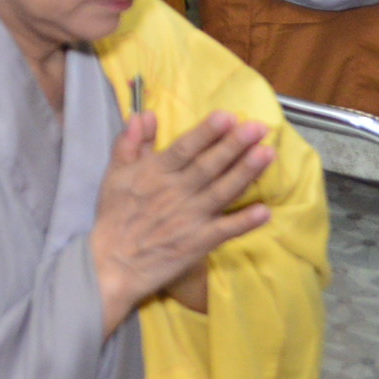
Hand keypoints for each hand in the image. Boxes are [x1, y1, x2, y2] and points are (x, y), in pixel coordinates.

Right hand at [87, 109, 275, 331]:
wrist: (111, 264)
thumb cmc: (114, 217)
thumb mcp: (113, 175)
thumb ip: (129, 143)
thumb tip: (144, 114)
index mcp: (154, 173)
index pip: (185, 148)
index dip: (207, 132)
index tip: (228, 115)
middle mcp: (175, 192)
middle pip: (209, 165)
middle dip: (235, 145)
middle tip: (259, 127)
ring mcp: (190, 218)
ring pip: (222, 191)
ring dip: (246, 173)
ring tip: (267, 154)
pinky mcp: (198, 243)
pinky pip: (225, 230)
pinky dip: (245, 221)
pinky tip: (265, 211)